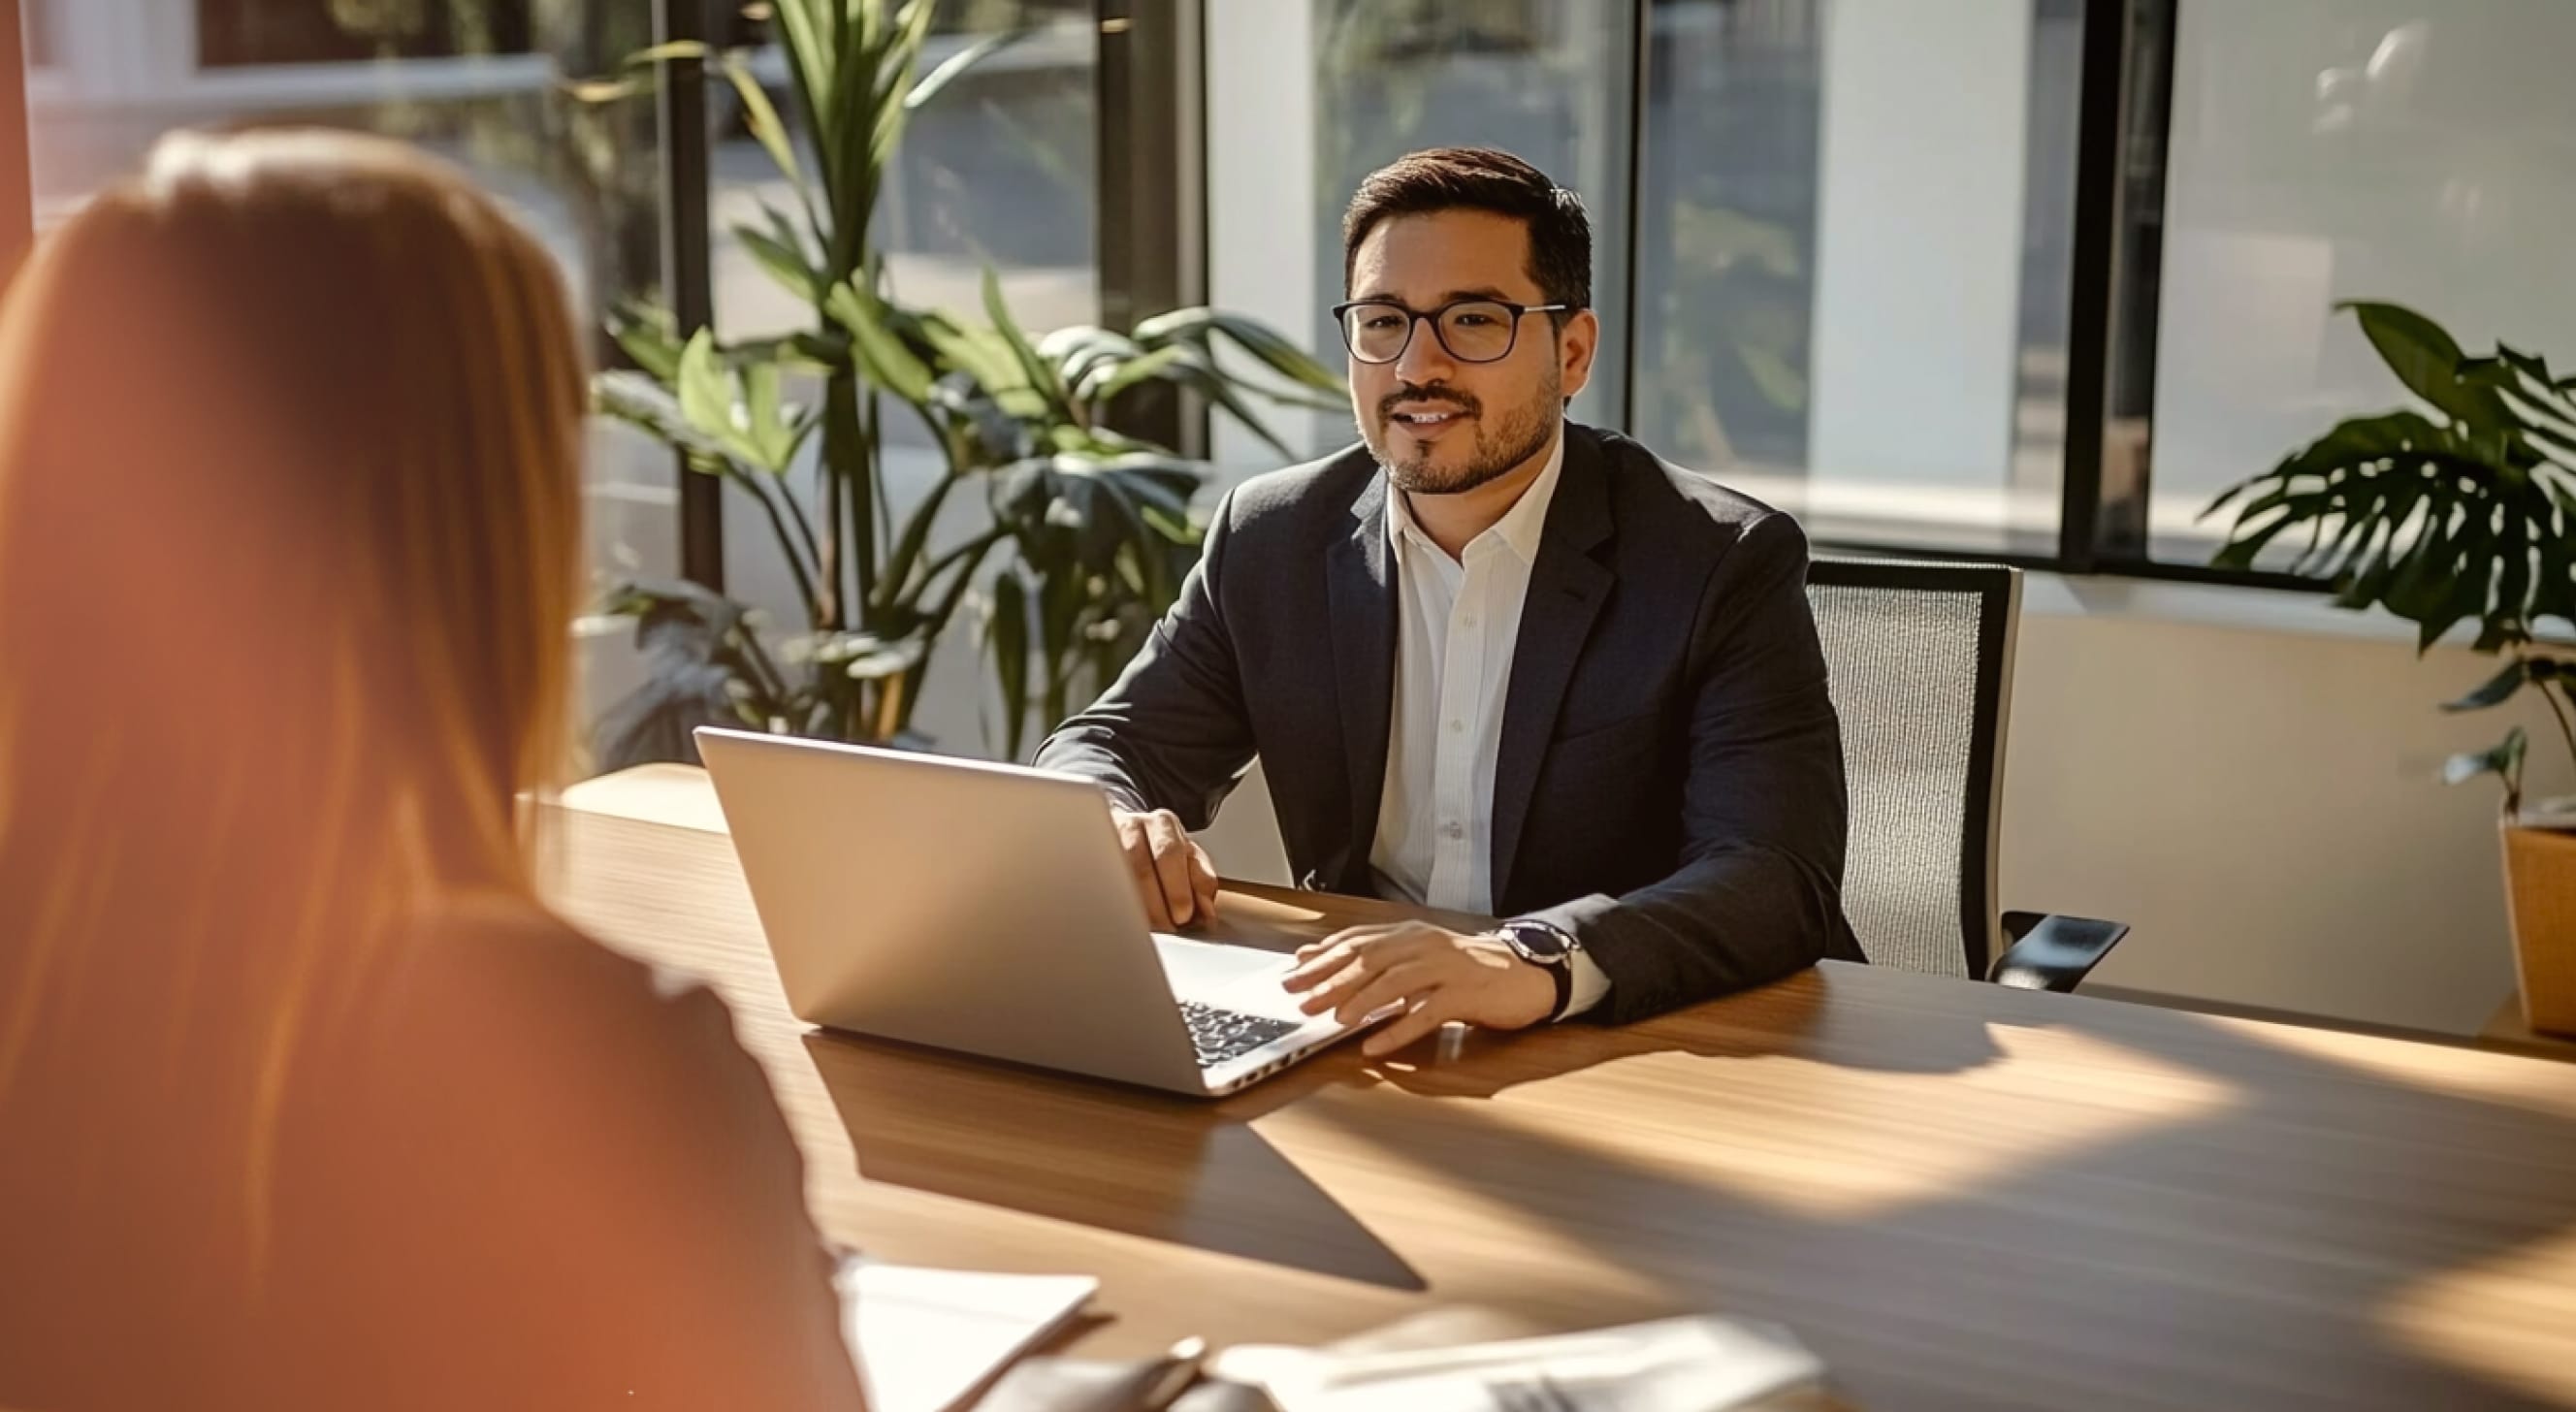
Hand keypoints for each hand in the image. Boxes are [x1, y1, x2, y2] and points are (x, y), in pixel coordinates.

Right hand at [1111, 808, 1220, 929]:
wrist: (1129, 836)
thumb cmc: (1162, 854)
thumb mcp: (1189, 860)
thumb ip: (1202, 881)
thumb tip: (1206, 911)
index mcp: (1163, 824)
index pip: (1170, 853)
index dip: (1177, 889)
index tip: (1184, 916)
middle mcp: (1133, 826)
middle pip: (1141, 866)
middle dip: (1156, 903)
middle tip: (1166, 927)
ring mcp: (1107, 841)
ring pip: (1116, 876)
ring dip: (1134, 906)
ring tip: (1147, 928)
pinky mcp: (1091, 858)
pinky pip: (1100, 883)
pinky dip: (1112, 904)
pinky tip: (1123, 918)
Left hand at [1280, 921, 1556, 1056]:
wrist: (1527, 974)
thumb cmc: (1470, 971)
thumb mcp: (1423, 958)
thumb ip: (1383, 961)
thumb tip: (1330, 964)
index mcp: (1411, 934)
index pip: (1358, 941)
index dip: (1324, 956)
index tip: (1294, 971)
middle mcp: (1426, 944)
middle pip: (1369, 959)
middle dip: (1330, 979)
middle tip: (1301, 997)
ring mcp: (1447, 968)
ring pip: (1395, 982)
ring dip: (1360, 1001)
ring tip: (1334, 1020)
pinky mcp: (1466, 994)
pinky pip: (1427, 1013)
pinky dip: (1398, 1030)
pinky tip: (1376, 1045)